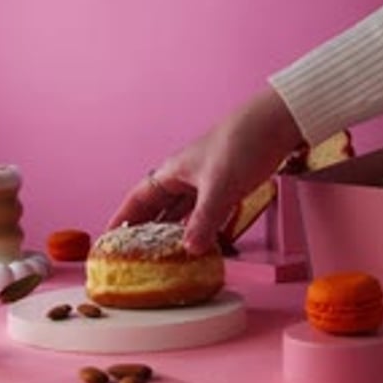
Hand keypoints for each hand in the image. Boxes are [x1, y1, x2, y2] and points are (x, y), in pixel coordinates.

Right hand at [107, 85, 302, 254]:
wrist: (276, 124)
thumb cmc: (242, 144)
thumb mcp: (220, 186)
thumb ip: (204, 220)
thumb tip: (190, 250)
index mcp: (172, 172)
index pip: (138, 199)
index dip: (121, 219)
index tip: (107, 240)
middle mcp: (184, 178)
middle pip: (156, 208)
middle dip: (143, 231)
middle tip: (131, 257)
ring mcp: (205, 183)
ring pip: (180, 213)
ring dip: (172, 233)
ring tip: (161, 258)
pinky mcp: (226, 188)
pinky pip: (204, 214)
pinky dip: (199, 229)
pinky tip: (199, 244)